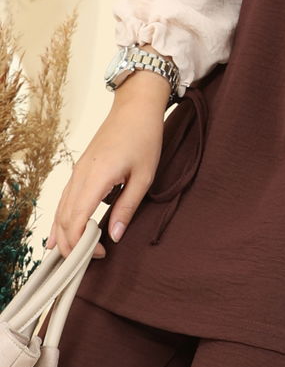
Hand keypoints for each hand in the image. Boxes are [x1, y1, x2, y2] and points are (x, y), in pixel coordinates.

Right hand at [45, 80, 165, 259]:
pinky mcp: (80, 168)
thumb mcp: (144, 175)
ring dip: (63, 234)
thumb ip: (128, 207)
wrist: (136, 106)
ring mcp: (78, 170)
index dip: (82, 244)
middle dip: (70, 245)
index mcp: (97, 177)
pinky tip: (57, 233)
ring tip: (71, 255)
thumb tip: (114, 235)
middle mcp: (81, 175)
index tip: (99, 254)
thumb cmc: (144, 136)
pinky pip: (65, 198)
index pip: (77, 221)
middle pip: (64, 219)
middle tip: (89, 259)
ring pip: (60, 209)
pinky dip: (61, 218)